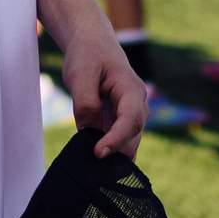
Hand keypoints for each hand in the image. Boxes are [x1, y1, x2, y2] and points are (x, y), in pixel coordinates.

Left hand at [57, 23, 148, 160]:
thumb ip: (86, 104)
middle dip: (115, 154)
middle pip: (132, 136)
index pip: (131, 119)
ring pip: (128, 144)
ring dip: (113, 158)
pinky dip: (109, 154)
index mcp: (131, 90)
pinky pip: (120, 144)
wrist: (93, 45)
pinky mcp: (120, 123)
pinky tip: (93, 166)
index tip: (98, 153)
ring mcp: (131, 116)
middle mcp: (138, 106)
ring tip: (91, 172)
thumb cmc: (88, 56)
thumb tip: (89, 134)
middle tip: (90, 170)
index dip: (116, 139)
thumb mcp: (81, 75)